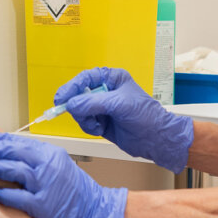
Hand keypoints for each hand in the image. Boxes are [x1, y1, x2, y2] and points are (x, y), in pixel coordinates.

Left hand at [0, 126, 126, 217]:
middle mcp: (47, 164)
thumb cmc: (71, 188)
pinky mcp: (45, 204)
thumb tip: (1, 150)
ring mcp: (46, 184)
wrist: (94, 208)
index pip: (14, 140)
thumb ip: (31, 157)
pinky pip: (21, 197)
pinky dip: (7, 194)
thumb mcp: (54, 164)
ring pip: (14, 170)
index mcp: (47, 152)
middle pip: (12, 151)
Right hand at [55, 67, 193, 172]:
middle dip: (78, 107)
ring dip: (84, 119)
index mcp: (112, 79)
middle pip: (78, 95)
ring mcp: (102, 107)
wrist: (155, 139)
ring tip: (97, 124)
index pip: (85, 78)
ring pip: (79, 111)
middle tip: (80, 115)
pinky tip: (100, 129)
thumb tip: (71, 105)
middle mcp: (105, 91)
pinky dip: (89, 127)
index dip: (71, 87)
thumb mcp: (119, 105)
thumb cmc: (145, 116)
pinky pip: (84, 122)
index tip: (61, 98)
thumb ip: (93, 103)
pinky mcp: (101, 121)